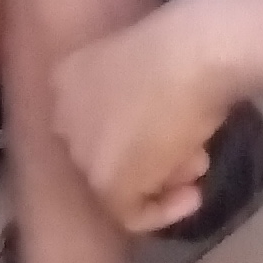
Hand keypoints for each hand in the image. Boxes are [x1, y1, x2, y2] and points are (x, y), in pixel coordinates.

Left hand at [54, 4, 224, 232]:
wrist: (194, 54)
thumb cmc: (183, 48)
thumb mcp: (148, 69)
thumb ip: (134, 103)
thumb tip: (157, 142)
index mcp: (65, 79)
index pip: (93, 125)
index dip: (136, 134)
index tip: (169, 133)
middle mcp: (62, 115)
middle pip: (104, 154)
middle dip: (150, 158)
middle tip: (192, 155)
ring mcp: (81, 150)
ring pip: (117, 182)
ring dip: (161, 180)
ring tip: (200, 164)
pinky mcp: (106, 182)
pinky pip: (130, 213)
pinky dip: (162, 212)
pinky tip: (192, 197)